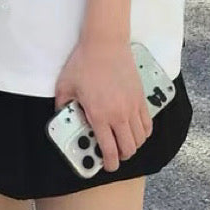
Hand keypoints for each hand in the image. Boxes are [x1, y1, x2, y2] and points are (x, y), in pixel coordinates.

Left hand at [55, 38, 151, 172]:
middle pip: (128, 149)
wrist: (104, 43)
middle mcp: (119, 115)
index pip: (109, 149)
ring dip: (133, 145)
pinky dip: (143, 133)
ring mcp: (133, 107)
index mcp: (99, 115)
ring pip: (140, 139)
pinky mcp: (141, 99)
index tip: (106, 166)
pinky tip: (135, 130)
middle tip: (114, 154)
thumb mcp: (65, 85)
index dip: (109, 163)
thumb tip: (62, 117)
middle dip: (121, 156)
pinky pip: (148, 125)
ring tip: (123, 142)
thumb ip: (62, 105)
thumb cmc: (83, 62)